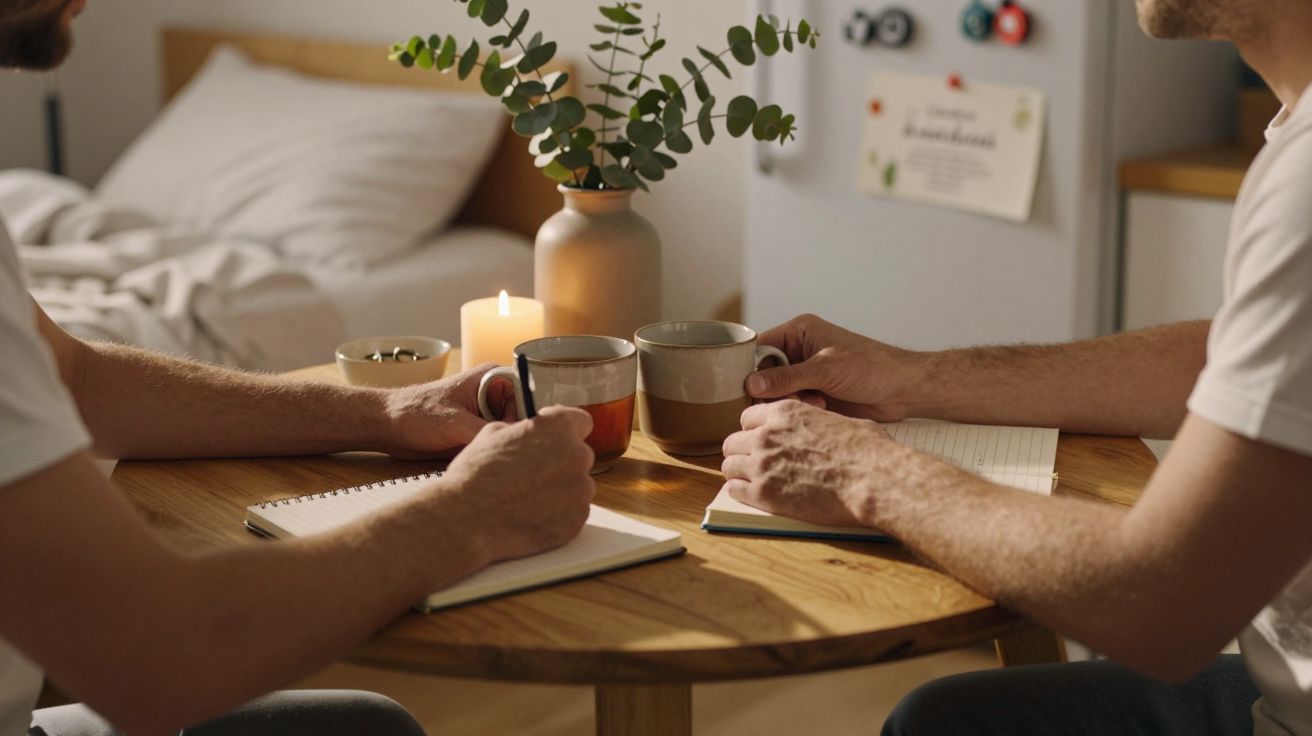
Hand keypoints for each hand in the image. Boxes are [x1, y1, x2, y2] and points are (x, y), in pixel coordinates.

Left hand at [383, 363, 517, 459]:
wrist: (387, 426)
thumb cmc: (415, 414)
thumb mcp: (456, 425)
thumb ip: (490, 432)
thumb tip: (517, 444)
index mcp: (492, 378)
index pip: (529, 395)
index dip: (531, 417)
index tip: (526, 438)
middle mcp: (492, 394)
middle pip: (523, 417)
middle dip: (516, 437)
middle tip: (511, 455)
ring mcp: (485, 413)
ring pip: (508, 432)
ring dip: (503, 447)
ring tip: (496, 461)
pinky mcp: (475, 431)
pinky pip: (493, 443)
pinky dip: (492, 453)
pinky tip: (486, 463)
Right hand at [441, 406, 595, 562]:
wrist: (466, 520)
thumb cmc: (474, 476)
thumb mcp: (491, 435)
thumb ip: (521, 430)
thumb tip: (526, 435)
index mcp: (558, 427)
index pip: (580, 421)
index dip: (565, 431)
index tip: (553, 439)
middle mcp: (577, 455)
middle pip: (578, 456)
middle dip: (559, 463)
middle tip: (532, 475)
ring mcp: (580, 491)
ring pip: (577, 487)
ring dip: (559, 490)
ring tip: (526, 499)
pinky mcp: (577, 520)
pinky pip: (573, 513)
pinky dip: (557, 516)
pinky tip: (530, 517)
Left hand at [720, 400, 908, 528]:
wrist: (872, 480)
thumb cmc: (867, 450)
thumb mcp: (840, 421)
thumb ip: (816, 422)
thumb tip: (825, 427)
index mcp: (785, 412)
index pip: (748, 417)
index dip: (754, 430)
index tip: (761, 441)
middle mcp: (766, 434)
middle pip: (733, 441)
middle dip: (742, 452)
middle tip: (754, 463)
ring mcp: (761, 464)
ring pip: (728, 466)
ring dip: (739, 473)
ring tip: (752, 481)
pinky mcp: (763, 493)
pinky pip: (733, 490)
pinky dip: (740, 492)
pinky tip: (753, 495)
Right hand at [747, 314, 922, 421]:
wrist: (902, 388)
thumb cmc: (870, 367)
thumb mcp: (825, 369)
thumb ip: (787, 378)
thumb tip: (751, 384)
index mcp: (799, 332)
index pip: (760, 347)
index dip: (751, 367)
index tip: (747, 388)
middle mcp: (799, 351)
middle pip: (765, 373)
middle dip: (774, 390)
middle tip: (791, 398)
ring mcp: (806, 374)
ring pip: (778, 392)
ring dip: (790, 401)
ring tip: (813, 403)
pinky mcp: (814, 393)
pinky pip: (793, 404)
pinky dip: (800, 409)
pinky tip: (820, 408)